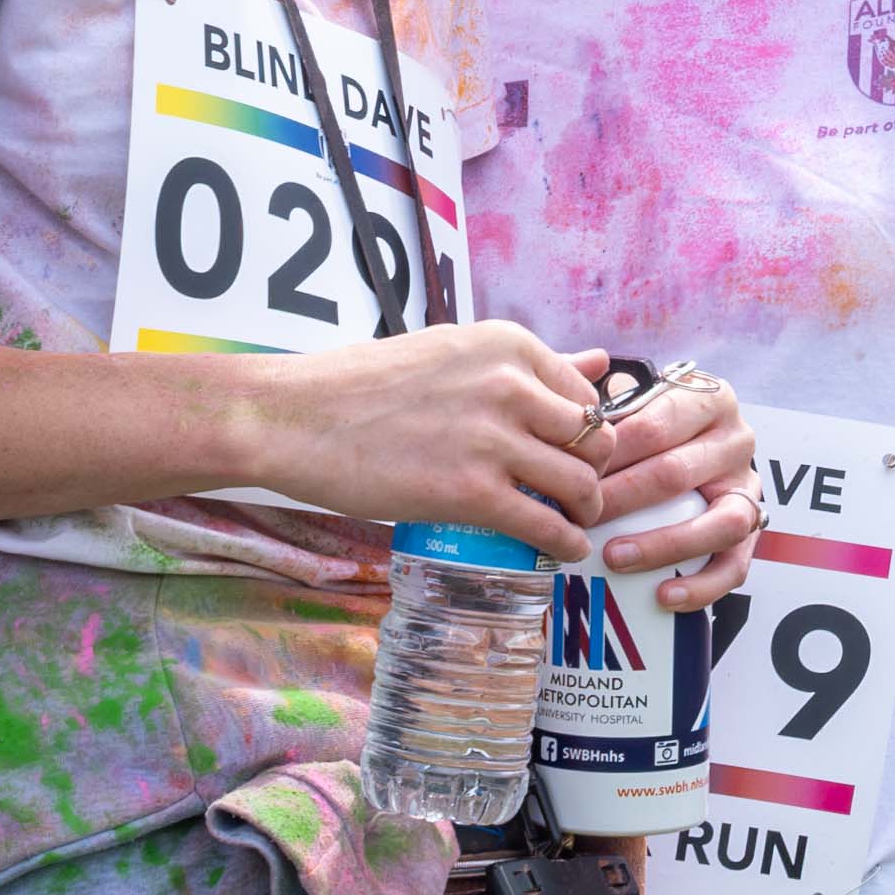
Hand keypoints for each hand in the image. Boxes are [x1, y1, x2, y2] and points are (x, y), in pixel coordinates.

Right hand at [297, 323, 745, 592]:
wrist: (294, 418)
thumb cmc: (361, 385)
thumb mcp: (452, 352)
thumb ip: (525, 364)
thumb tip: (599, 362)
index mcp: (507, 344)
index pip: (585, 391)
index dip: (589, 428)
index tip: (578, 451)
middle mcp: (511, 386)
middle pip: (595, 437)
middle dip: (595, 469)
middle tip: (578, 490)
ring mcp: (494, 440)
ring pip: (581, 482)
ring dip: (586, 509)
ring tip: (572, 522)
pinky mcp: (472, 492)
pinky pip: (546, 524)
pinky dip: (566, 542)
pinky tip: (563, 550)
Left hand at [567, 362, 763, 609]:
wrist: (701, 444)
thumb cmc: (654, 422)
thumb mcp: (637, 396)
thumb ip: (607, 387)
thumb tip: (578, 369)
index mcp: (709, 399)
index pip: (654, 425)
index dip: (606, 452)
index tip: (565, 474)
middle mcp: (737, 439)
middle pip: (675, 473)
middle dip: (619, 500)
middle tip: (575, 519)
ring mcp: (749, 486)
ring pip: (718, 522)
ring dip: (661, 544)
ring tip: (614, 557)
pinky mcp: (753, 528)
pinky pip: (736, 564)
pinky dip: (702, 585)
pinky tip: (664, 596)